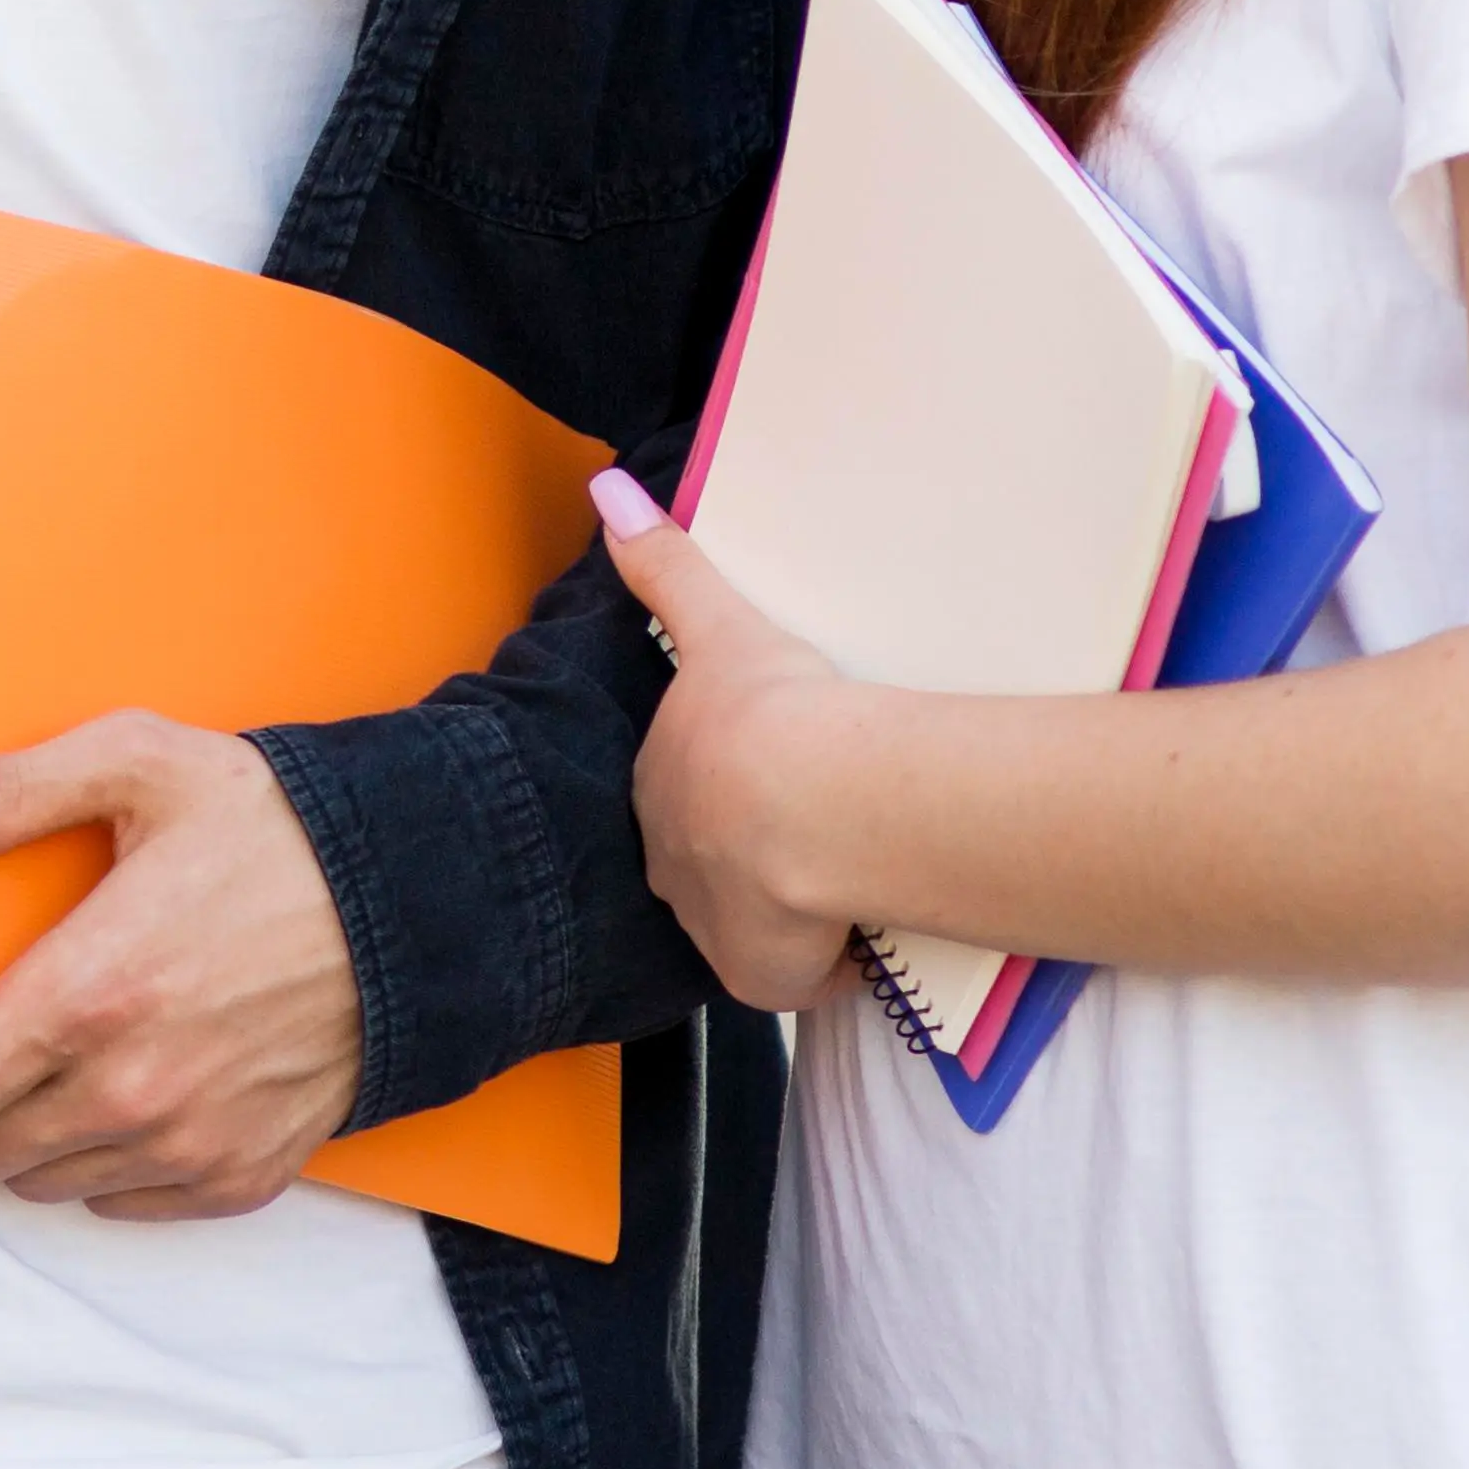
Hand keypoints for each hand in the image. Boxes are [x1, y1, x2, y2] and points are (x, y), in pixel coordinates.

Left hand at [0, 712, 366, 1216]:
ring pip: (47, 1183)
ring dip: (33, 1139)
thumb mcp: (138, 764)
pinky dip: (111, 1164)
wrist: (426, 902)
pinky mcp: (244, 1174)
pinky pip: (128, 1203)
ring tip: (57, 1068)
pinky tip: (129, 1096)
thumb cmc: (276, 829)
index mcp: (87, 993)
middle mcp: (132, 1089)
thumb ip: (4, 792)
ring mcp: (191, 1143)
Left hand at [597, 469, 866, 1010]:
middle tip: (820, 830)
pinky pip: (793, 975)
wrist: (808, 800)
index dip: (730, 786)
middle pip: (713, 859)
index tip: (773, 780)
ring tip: (847, 881)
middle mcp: (672, 857)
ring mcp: (711, 922)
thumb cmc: (767, 709)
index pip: (687, 788)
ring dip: (791, 909)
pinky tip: (865, 934)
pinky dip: (827, 962)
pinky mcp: (758, 977)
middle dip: (754, 853)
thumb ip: (663, 563)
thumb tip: (603, 490)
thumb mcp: (715, 625)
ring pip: (751, 919)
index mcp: (663, 780)